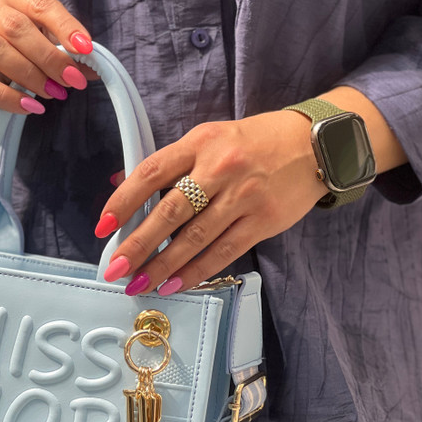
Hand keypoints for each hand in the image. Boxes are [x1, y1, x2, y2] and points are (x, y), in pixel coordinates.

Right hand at [0, 0, 93, 113]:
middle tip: (71, 81)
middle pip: (18, 28)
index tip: (86, 49)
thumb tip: (91, 70)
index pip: (40, 3)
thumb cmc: (6, 43)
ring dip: (31, 77)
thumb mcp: (36, 37)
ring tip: (53, 94)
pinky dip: (9, 97)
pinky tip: (29, 107)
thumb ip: (62, 49)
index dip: (65, 26)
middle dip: (50, 58)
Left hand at [95, 110, 327, 294]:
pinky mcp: (264, 221)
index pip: (152, 172)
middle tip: (115, 269)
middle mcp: (220, 167)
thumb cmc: (255, 142)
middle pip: (170, 211)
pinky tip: (174, 284)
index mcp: (201, 142)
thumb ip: (170, 163)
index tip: (103, 227)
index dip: (124, 201)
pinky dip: (196, 271)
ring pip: (195, 238)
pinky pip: (223, 251)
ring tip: (139, 284)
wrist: (317, 142)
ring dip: (162, 265)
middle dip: (138, 244)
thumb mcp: (210, 138)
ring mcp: (244, 196)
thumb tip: (120, 184)